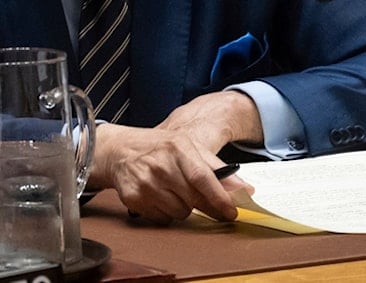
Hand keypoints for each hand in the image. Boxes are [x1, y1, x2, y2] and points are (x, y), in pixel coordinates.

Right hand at [88, 92, 258, 222]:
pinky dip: (167, 212)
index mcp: (178, 148)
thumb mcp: (188, 146)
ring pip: (180, 213)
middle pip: (194, 199)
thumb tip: (245, 188)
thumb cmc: (159, 148)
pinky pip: (163, 219)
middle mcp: (161, 166)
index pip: (202, 177)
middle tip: (218, 210)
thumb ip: (217, 167)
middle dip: (210, 208)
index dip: (219, 197)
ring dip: (185, 208)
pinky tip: (161, 197)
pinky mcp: (134, 199)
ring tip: (177, 192)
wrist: (120, 150)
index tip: (232, 211)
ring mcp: (146, 184)